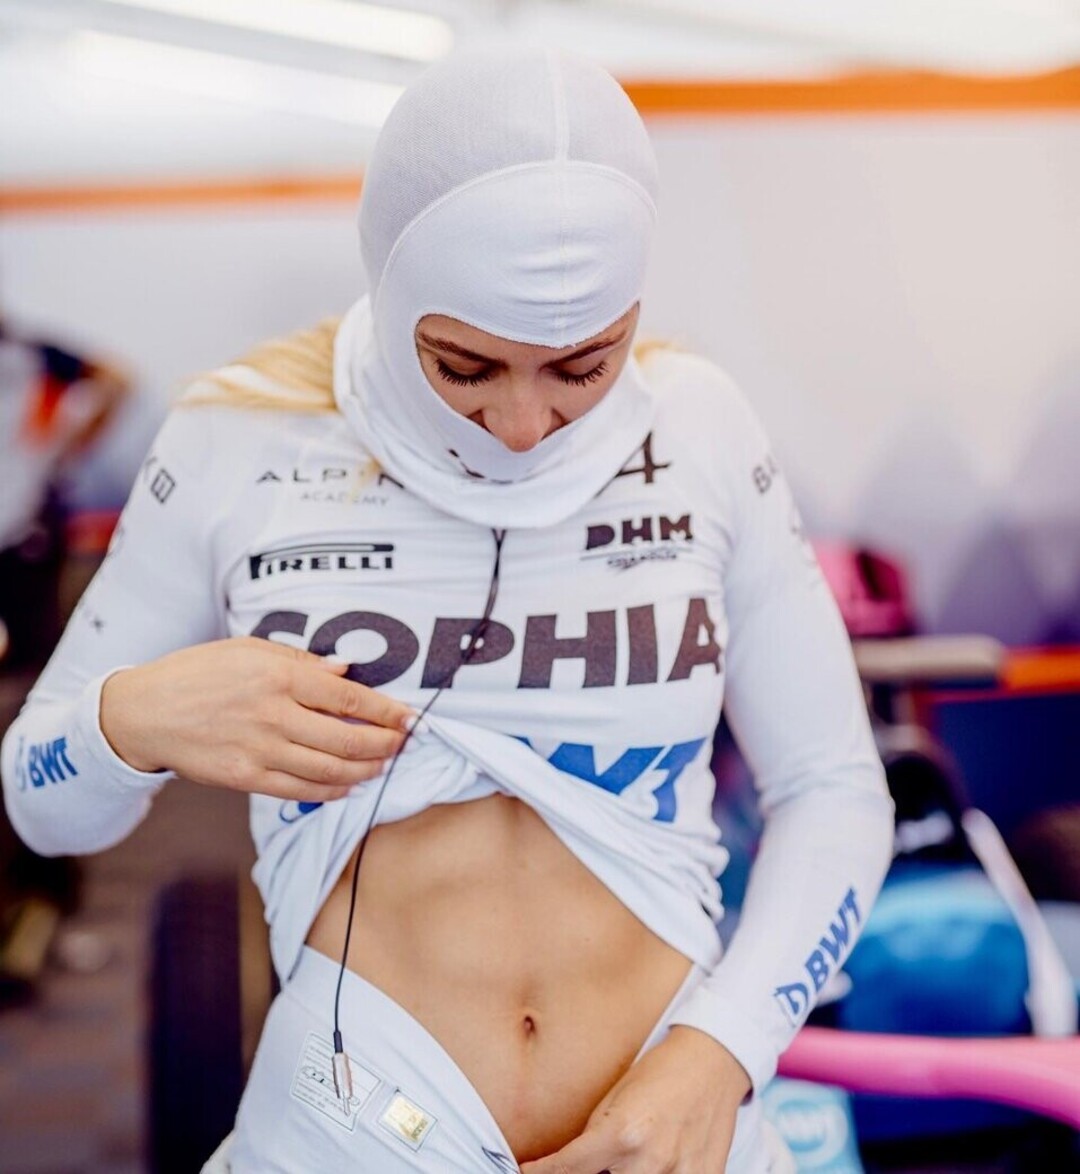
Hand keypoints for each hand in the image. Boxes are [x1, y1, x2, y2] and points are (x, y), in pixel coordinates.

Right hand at [100, 637, 414, 800]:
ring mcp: (259, 749)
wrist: (145, 712)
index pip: (346, 696)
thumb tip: (345, 669)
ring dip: (364, 770)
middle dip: (384, 744)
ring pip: (329, 768)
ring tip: (383, 765)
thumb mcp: (248, 649)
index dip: (384, 711)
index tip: (409, 718)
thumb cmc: (199, 672)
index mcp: (278, 675)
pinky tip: (349, 785)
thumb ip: (301, 661)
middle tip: (404, 744)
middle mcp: (273, 714)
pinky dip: (331, 790)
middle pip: (345, 737)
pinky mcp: (246, 778)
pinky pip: (300, 790)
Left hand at [520, 1027, 749, 1173]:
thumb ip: (593, 1139)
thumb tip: (568, 1167)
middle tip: (584, 1165)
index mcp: (623, 1132)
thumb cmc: (661, 1072)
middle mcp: (650, 1160)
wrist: (712, 1062)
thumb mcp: (615, 1097)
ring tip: (622, 1162)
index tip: (526, 1173)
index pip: (567, 1170)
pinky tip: (650, 1165)